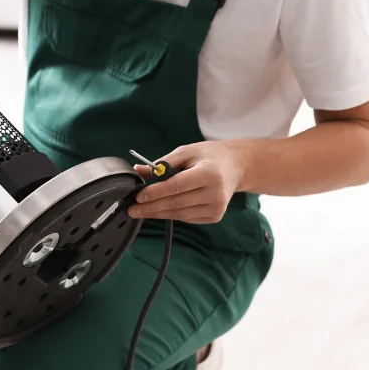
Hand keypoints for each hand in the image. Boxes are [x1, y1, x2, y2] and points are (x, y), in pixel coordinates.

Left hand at [128, 141, 249, 223]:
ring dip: (158, 213)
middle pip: (176, 203)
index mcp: (209, 174)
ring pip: (180, 214)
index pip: (176, 186)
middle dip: (151, 207)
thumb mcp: (187, 152)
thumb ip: (163, 163)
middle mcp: (215, 194)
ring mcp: (216, 208)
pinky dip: (172, 214)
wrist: (236, 167)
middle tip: (132, 209)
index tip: (138, 197)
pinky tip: (159, 210)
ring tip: (141, 211)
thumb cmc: (210, 156)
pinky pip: (187, 218)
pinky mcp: (215, 216)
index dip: (155, 193)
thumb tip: (139, 171)